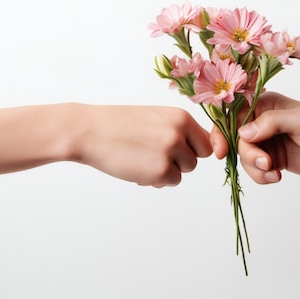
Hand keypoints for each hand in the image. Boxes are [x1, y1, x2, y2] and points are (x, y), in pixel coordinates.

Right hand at [73, 105, 211, 186]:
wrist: (89, 131)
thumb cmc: (119, 125)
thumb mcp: (156, 118)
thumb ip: (179, 131)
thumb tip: (208, 148)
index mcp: (180, 117)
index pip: (206, 140)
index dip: (206, 149)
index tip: (210, 154)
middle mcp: (179, 132)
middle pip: (197, 158)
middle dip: (182, 161)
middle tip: (157, 155)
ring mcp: (170, 151)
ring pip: (184, 171)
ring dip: (167, 170)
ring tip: (143, 160)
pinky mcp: (160, 170)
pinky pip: (170, 182)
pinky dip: (156, 180)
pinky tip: (137, 169)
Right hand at [210, 92, 299, 183]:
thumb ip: (271, 123)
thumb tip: (243, 133)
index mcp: (265, 104)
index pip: (233, 113)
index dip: (222, 130)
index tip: (221, 150)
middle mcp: (262, 121)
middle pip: (235, 138)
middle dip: (245, 154)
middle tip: (265, 163)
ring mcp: (267, 142)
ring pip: (243, 156)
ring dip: (254, 168)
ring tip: (274, 172)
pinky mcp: (273, 160)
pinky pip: (255, 170)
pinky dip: (261, 177)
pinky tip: (277, 177)